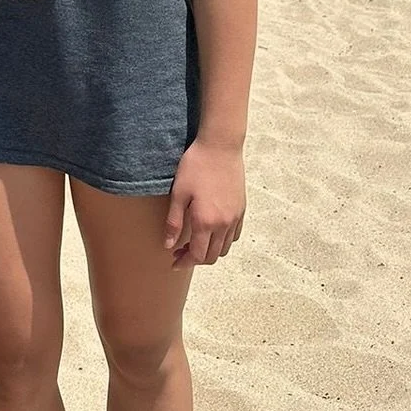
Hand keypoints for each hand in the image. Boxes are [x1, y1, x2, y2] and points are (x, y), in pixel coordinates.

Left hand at [164, 138, 245, 267]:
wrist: (220, 147)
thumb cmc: (195, 167)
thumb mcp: (178, 193)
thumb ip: (173, 222)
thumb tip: (168, 246)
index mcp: (205, 221)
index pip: (196, 255)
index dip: (184, 262)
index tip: (174, 263)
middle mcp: (223, 224)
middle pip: (212, 256)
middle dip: (195, 260)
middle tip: (180, 252)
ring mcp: (235, 218)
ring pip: (224, 248)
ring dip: (209, 252)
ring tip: (195, 243)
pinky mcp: (241, 210)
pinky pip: (234, 236)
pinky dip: (223, 242)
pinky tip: (211, 233)